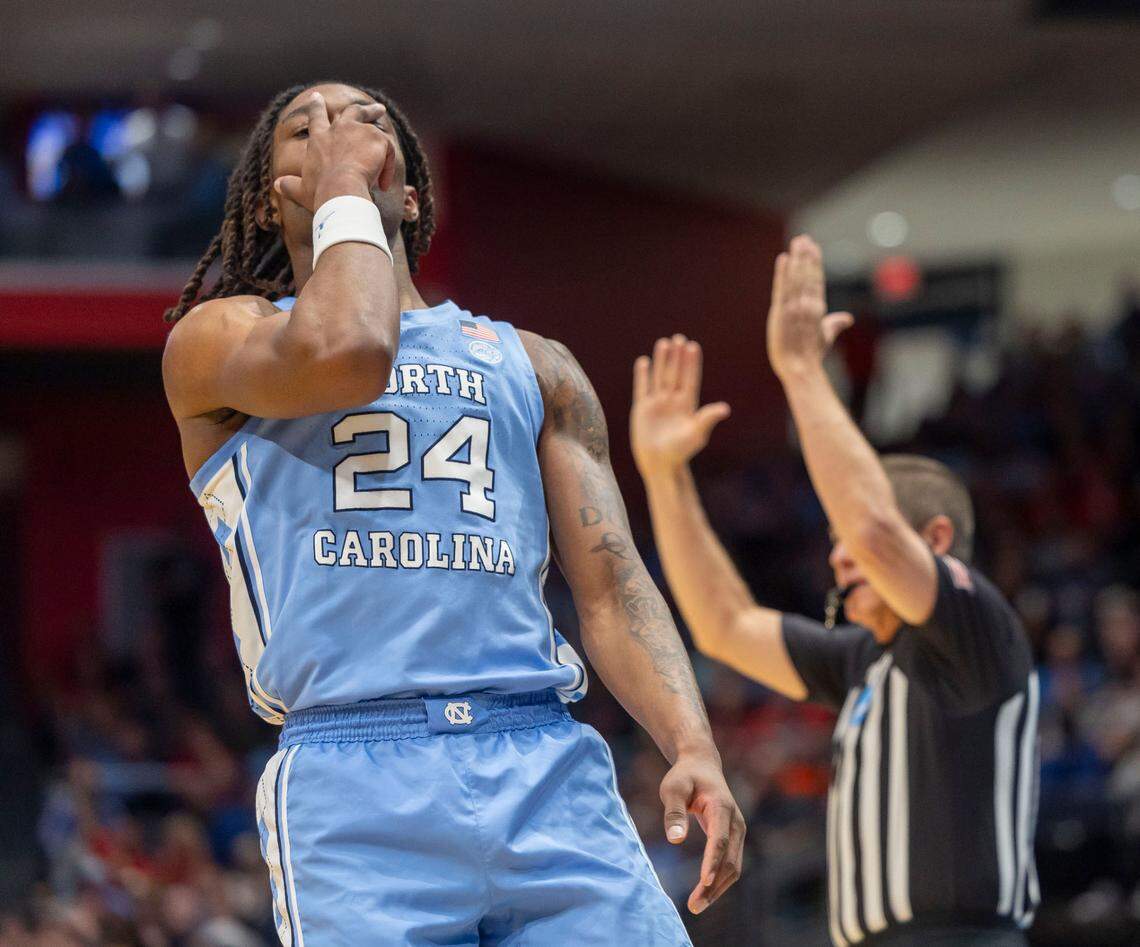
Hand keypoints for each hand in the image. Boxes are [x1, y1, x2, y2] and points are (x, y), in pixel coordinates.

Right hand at [274, 91, 396, 211]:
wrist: (340, 191)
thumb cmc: (320, 194)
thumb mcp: (301, 190)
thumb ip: (289, 185)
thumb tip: (277, 185)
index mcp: (319, 140)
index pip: (316, 117)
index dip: (316, 106)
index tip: (316, 96)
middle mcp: (338, 130)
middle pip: (352, 111)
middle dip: (365, 109)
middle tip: (378, 108)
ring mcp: (358, 131)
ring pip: (373, 126)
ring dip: (382, 138)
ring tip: (386, 145)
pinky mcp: (376, 139)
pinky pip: (387, 150)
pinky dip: (388, 166)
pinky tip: (384, 184)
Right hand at [631, 335, 730, 477]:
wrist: (660, 464)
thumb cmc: (681, 451)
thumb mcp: (696, 434)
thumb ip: (708, 418)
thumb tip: (726, 408)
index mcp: (687, 405)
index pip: (690, 379)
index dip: (692, 363)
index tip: (693, 346)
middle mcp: (672, 401)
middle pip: (675, 373)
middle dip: (677, 356)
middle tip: (679, 338)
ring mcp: (657, 403)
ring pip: (659, 376)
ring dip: (662, 360)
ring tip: (664, 342)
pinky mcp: (642, 409)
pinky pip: (642, 387)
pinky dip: (642, 375)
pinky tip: (644, 361)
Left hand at [660, 748, 745, 914]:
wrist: (702, 765)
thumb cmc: (685, 776)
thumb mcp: (673, 788)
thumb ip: (674, 812)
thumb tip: (675, 841)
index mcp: (721, 807)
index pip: (719, 839)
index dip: (712, 861)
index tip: (704, 882)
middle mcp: (736, 821)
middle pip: (730, 859)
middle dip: (714, 885)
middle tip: (694, 906)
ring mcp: (738, 831)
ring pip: (734, 866)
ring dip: (718, 888)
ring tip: (696, 905)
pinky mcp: (734, 838)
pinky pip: (731, 864)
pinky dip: (720, 881)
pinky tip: (704, 893)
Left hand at [766, 234, 852, 381]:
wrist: (800, 368)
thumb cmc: (811, 356)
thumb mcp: (826, 337)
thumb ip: (835, 324)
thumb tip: (848, 318)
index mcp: (819, 309)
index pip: (817, 280)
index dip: (815, 263)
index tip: (813, 247)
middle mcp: (808, 306)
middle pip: (808, 275)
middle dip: (807, 255)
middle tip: (804, 238)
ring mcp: (795, 308)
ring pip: (796, 278)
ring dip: (797, 259)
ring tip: (796, 242)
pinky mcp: (781, 313)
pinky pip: (782, 289)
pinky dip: (782, 273)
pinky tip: (783, 259)